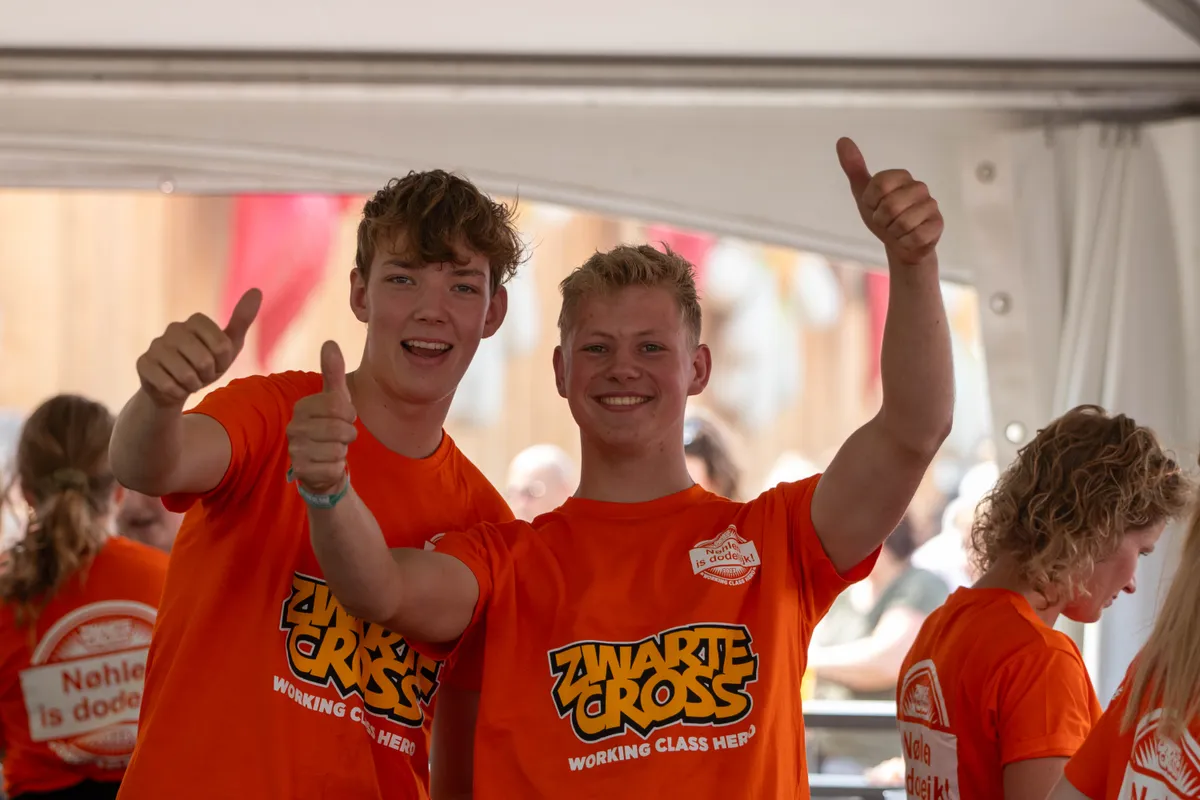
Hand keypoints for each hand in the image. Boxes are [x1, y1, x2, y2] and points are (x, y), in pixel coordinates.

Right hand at [136, 289, 261, 406]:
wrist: (177, 387)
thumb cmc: (207, 364)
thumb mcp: (229, 345)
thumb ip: (242, 319)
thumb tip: (257, 290)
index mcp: (196, 321)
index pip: (222, 345)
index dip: (223, 361)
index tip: (218, 362)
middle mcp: (174, 328)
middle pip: (204, 360)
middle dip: (208, 375)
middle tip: (202, 374)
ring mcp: (156, 345)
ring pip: (185, 374)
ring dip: (193, 384)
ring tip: (189, 380)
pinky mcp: (143, 363)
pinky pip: (167, 385)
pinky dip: (177, 392)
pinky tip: (174, 387)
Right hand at [287, 341, 357, 494]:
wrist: (323, 467)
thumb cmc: (331, 428)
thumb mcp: (337, 400)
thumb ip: (333, 373)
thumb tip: (329, 342)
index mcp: (302, 407)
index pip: (338, 405)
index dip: (349, 414)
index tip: (346, 418)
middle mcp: (294, 427)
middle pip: (339, 428)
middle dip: (348, 434)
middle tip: (341, 436)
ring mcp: (296, 450)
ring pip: (337, 449)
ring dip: (342, 451)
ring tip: (333, 449)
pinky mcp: (302, 471)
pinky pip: (333, 467)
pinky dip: (337, 467)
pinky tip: (328, 465)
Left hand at [838, 137, 942, 265]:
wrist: (900, 245)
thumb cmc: (882, 217)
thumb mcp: (864, 194)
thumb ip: (854, 168)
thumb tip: (842, 140)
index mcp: (901, 176)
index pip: (878, 185)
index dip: (871, 202)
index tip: (874, 206)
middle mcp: (919, 187)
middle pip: (890, 205)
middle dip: (881, 220)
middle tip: (886, 221)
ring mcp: (931, 205)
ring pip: (903, 223)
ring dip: (894, 232)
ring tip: (898, 230)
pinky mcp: (937, 224)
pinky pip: (915, 237)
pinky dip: (906, 242)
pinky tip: (909, 238)